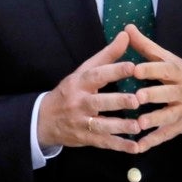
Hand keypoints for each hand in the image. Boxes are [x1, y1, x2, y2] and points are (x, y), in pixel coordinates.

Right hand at [37, 33, 142, 152]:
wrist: (44, 120)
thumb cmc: (70, 91)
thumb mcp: (84, 71)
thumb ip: (107, 55)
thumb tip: (126, 34)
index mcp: (79, 83)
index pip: (97, 75)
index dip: (114, 71)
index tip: (132, 67)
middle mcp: (79, 103)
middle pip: (98, 102)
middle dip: (117, 102)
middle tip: (137, 100)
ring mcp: (81, 123)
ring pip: (101, 125)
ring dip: (120, 127)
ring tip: (138, 126)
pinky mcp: (86, 139)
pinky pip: (104, 143)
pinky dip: (119, 146)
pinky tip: (135, 147)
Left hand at [125, 24, 181, 151]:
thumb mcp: (169, 59)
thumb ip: (146, 46)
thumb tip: (126, 27)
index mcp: (177, 72)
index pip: (165, 69)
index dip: (151, 69)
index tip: (135, 69)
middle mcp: (181, 91)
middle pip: (168, 93)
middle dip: (153, 95)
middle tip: (137, 97)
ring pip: (168, 115)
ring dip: (154, 120)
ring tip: (138, 124)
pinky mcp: (180, 126)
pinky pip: (167, 134)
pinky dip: (153, 141)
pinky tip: (139, 147)